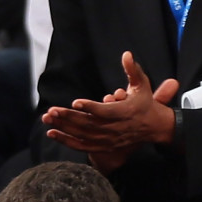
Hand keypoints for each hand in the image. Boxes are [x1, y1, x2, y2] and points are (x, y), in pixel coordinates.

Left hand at [42, 51, 178, 156]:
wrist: (154, 127)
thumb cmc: (145, 102)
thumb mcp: (142, 85)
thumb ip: (133, 70)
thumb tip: (127, 54)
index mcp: (125, 113)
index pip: (106, 112)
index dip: (90, 108)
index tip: (75, 102)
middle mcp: (116, 128)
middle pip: (90, 124)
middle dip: (69, 117)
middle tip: (52, 110)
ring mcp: (110, 139)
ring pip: (84, 135)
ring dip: (64, 127)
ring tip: (48, 118)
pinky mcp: (105, 146)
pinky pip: (83, 146)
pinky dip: (67, 141)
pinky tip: (52, 133)